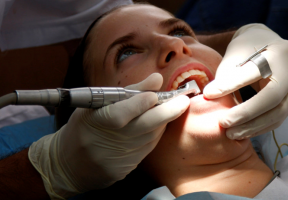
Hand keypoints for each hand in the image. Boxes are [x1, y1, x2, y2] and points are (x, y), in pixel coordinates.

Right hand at [28, 73, 189, 198]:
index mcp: (95, 123)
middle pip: (144, 127)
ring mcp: (118, 159)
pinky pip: (147, 148)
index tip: (156, 92)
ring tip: (170, 108)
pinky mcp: (125, 170)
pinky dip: (155, 134)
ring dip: (163, 121)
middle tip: (184, 100)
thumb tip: (156, 79)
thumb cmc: (83, 128)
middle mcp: (107, 143)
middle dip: (168, 112)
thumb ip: (128, 92)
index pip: (121, 115)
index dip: (141, 103)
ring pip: (150, 137)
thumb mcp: (96, 105)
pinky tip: (157, 124)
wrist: (70, 163)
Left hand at [203, 24, 287, 139]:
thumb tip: (210, 97)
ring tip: (231, 134)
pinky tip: (243, 132)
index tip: (209, 94)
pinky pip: (279, 118)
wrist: (268, 44)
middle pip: (273, 97)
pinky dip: (260, 127)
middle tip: (224, 123)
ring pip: (278, 113)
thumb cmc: (247, 48)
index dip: (231, 84)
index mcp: (279, 53)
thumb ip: (226, 75)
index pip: (254, 71)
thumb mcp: (235, 54)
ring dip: (253, 127)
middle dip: (246, 114)